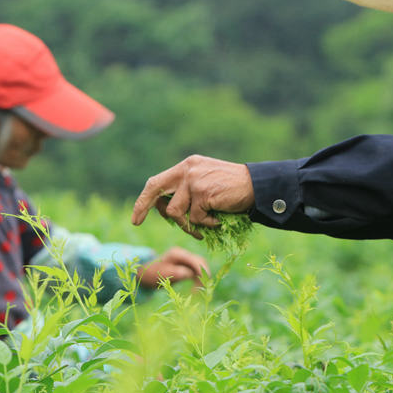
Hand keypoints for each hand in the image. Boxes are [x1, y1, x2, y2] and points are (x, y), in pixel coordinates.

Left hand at [132, 155, 254, 237]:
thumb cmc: (233, 189)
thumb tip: (164, 210)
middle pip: (155, 189)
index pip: (157, 181)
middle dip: (142, 206)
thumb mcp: (205, 184)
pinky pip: (195, 218)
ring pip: (175, 211)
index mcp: (186, 166)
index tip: (137, 215)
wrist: (257, 186)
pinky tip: (218, 220)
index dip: (144, 198)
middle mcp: (187, 170)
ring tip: (204, 226)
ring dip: (188, 224)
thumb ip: (187, 192)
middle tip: (135, 222)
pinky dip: (206, 224)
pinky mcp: (203, 193)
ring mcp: (194, 180)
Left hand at [137, 247, 209, 287]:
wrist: (144, 273)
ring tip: (197, 292)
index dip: (202, 273)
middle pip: (200, 262)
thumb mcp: (162, 274)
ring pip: (199, 267)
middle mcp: (182, 254)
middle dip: (204, 276)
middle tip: (204, 290)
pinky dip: (197, 280)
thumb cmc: (151, 273)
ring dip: (201, 279)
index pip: (196, 261)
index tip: (202, 286)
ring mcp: (184, 259)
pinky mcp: (184, 265)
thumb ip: (176, 273)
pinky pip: (195, 272)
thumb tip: (189, 274)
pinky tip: (194, 290)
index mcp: (177, 254)